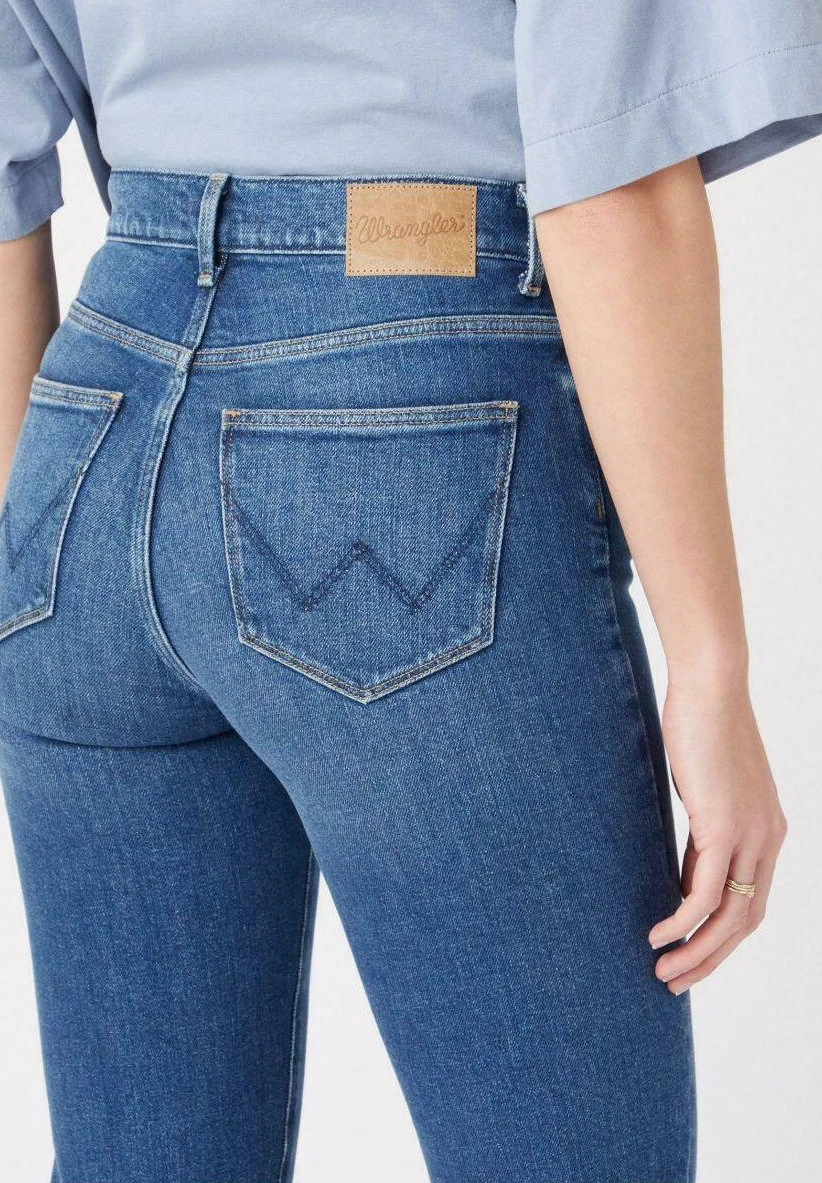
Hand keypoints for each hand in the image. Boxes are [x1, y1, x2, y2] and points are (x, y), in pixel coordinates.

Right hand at [648, 667, 786, 993]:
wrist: (710, 688)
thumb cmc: (702, 728)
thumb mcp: (707, 790)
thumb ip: (704, 833)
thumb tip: (686, 870)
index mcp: (768, 831)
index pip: (752, 902)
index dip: (723, 938)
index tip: (691, 956)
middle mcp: (768, 839)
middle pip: (746, 921)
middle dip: (711, 958)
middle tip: (675, 981)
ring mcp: (749, 834)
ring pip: (729, 916)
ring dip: (697, 951)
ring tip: (663, 971)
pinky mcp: (723, 826)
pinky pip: (704, 892)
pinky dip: (683, 921)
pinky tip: (659, 933)